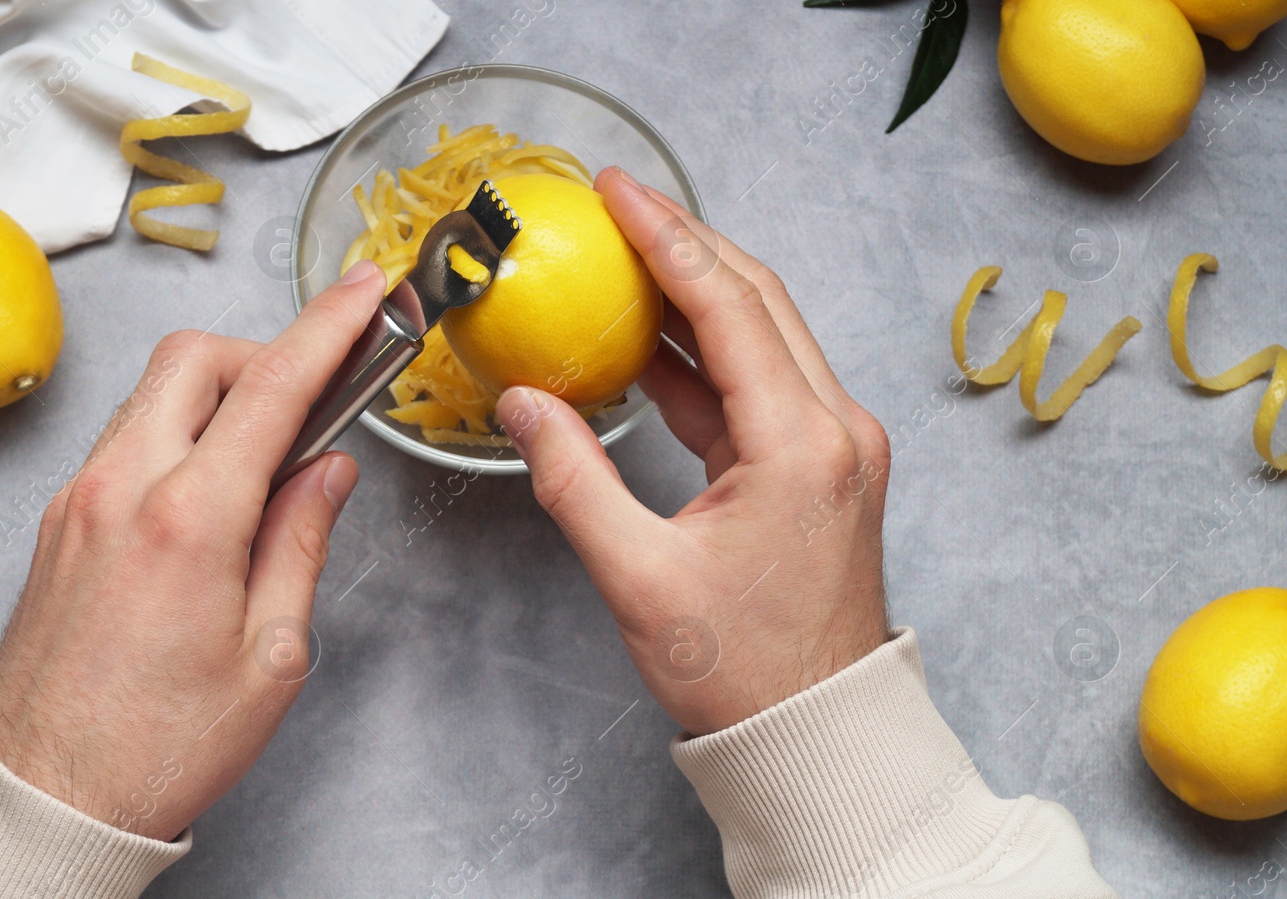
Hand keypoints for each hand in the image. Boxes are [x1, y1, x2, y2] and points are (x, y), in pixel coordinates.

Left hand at [0, 260, 387, 839]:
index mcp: (188, 520)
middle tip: (315, 392)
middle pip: (194, 356)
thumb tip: (326, 470)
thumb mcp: (270, 656)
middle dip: (264, 351)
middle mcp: (121, 489)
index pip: (272, 386)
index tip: (365, 290)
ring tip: (267, 457)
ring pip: (154, 393)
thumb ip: (301, 542)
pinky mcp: (57, 522)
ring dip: (217, 394)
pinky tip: (211, 490)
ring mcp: (78, 500)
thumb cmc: (159, 748)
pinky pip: (125, 439)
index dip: (329, 326)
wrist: (46, 797)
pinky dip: (178, 434)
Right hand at [495, 168, 890, 736]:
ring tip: (626, 260)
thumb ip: (574, 480)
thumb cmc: (742, 672)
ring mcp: (836, 447)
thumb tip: (524, 404)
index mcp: (801, 446)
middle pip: (758, 300)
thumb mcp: (639, 579)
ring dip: (697, 295)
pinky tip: (650, 346)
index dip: (666, 238)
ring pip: (765, 336)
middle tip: (620, 205)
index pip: (729, 307)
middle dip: (686, 243)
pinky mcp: (822, 467)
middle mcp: (835, 431)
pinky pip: (761, 386)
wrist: (816, 733)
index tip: (618, 190)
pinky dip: (706, 357)